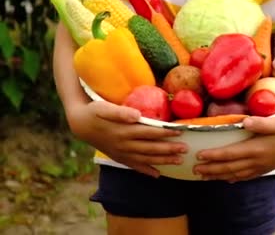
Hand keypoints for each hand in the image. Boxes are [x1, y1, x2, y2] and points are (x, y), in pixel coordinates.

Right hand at [67, 100, 188, 177]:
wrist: (80, 124)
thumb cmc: (95, 112)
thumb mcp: (104, 108)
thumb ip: (121, 112)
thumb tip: (137, 115)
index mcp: (124, 131)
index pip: (149, 132)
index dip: (165, 133)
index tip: (180, 132)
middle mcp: (124, 144)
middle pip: (150, 148)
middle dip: (169, 149)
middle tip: (185, 149)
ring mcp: (122, 153)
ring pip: (146, 159)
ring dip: (163, 161)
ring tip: (178, 161)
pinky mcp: (119, 157)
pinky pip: (134, 166)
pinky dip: (146, 171)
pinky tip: (157, 175)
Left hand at [193, 116, 274, 181]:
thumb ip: (262, 123)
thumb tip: (245, 122)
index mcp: (256, 148)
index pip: (230, 154)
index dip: (214, 155)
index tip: (199, 155)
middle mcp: (256, 161)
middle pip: (229, 167)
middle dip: (211, 169)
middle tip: (194, 169)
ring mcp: (260, 167)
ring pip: (235, 174)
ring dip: (218, 176)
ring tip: (204, 176)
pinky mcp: (264, 169)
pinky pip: (245, 176)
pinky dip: (233, 178)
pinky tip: (226, 180)